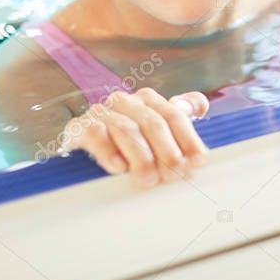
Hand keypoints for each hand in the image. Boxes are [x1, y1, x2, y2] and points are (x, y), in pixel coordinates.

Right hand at [57, 87, 209, 186]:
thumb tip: (200, 107)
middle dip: (167, 152)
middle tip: (173, 176)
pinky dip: (108, 151)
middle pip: (153, 123)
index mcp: (148, 99)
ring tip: (148, 180)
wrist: (82, 151)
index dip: (188, 139)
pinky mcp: (79, 127)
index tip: (197, 162)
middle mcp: (126, 101)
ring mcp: (101, 113)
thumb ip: (178, 118)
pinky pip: (95, 135)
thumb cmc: (127, 144)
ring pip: (127, 130)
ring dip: (141, 157)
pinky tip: (118, 168)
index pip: (174, 115)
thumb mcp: (155, 131)